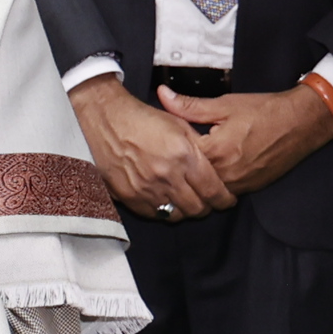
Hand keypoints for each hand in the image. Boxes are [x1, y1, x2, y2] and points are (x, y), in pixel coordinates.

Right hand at [71, 79, 236, 220]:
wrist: (105, 120)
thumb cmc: (143, 118)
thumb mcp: (178, 124)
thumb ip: (199, 147)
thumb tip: (215, 166)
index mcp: (183, 155)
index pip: (213, 190)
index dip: (225, 199)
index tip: (227, 199)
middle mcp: (167, 176)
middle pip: (198, 208)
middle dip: (207, 207)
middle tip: (208, 202)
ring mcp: (147, 189)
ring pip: (177, 215)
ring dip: (186, 211)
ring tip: (187, 202)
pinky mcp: (131, 197)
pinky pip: (155, 215)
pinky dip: (164, 211)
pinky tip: (166, 201)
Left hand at [158, 83, 332, 197]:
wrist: (302, 123)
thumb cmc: (265, 111)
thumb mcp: (225, 104)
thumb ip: (190, 105)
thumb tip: (163, 94)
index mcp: (216, 151)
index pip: (180, 157)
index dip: (170, 148)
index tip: (164, 140)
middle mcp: (226, 174)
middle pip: (191, 178)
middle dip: (182, 166)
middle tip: (173, 155)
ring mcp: (239, 184)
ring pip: (208, 189)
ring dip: (199, 178)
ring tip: (193, 164)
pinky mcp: (250, 188)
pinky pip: (225, 191)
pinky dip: (216, 183)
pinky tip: (214, 170)